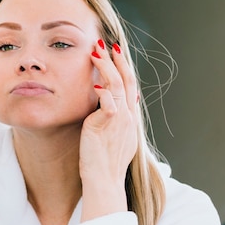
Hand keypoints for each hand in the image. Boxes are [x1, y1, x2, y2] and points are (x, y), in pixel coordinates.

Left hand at [79, 39, 138, 220]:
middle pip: (127, 80)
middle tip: (107, 44)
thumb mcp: (114, 138)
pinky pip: (108, 101)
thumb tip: (116, 104)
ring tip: (96, 52)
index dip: (123, 68)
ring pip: (117, 85)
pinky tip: (94, 81)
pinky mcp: (108, 124)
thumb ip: (115, 120)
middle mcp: (129, 117)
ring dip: (106, 66)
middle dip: (117, 60)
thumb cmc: (103, 163)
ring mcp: (121, 120)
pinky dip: (102, 89)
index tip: (115, 54)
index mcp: (130, 119)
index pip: (130, 86)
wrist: (104, 181)